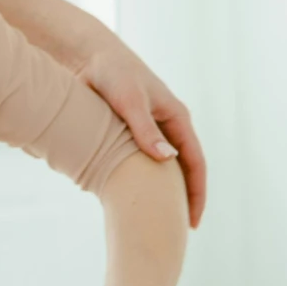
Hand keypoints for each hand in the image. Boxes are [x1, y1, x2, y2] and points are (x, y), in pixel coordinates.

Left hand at [75, 35, 206, 228]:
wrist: (89, 56)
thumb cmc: (113, 74)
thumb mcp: (130, 101)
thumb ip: (145, 129)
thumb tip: (166, 159)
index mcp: (177, 118)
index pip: (195, 163)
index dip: (196, 193)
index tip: (192, 220)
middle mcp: (168, 126)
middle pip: (183, 170)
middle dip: (184, 199)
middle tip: (179, 229)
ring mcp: (150, 129)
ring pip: (163, 168)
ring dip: (165, 192)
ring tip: (160, 219)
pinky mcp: (130, 132)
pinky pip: (142, 162)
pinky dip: (143, 181)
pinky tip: (135, 198)